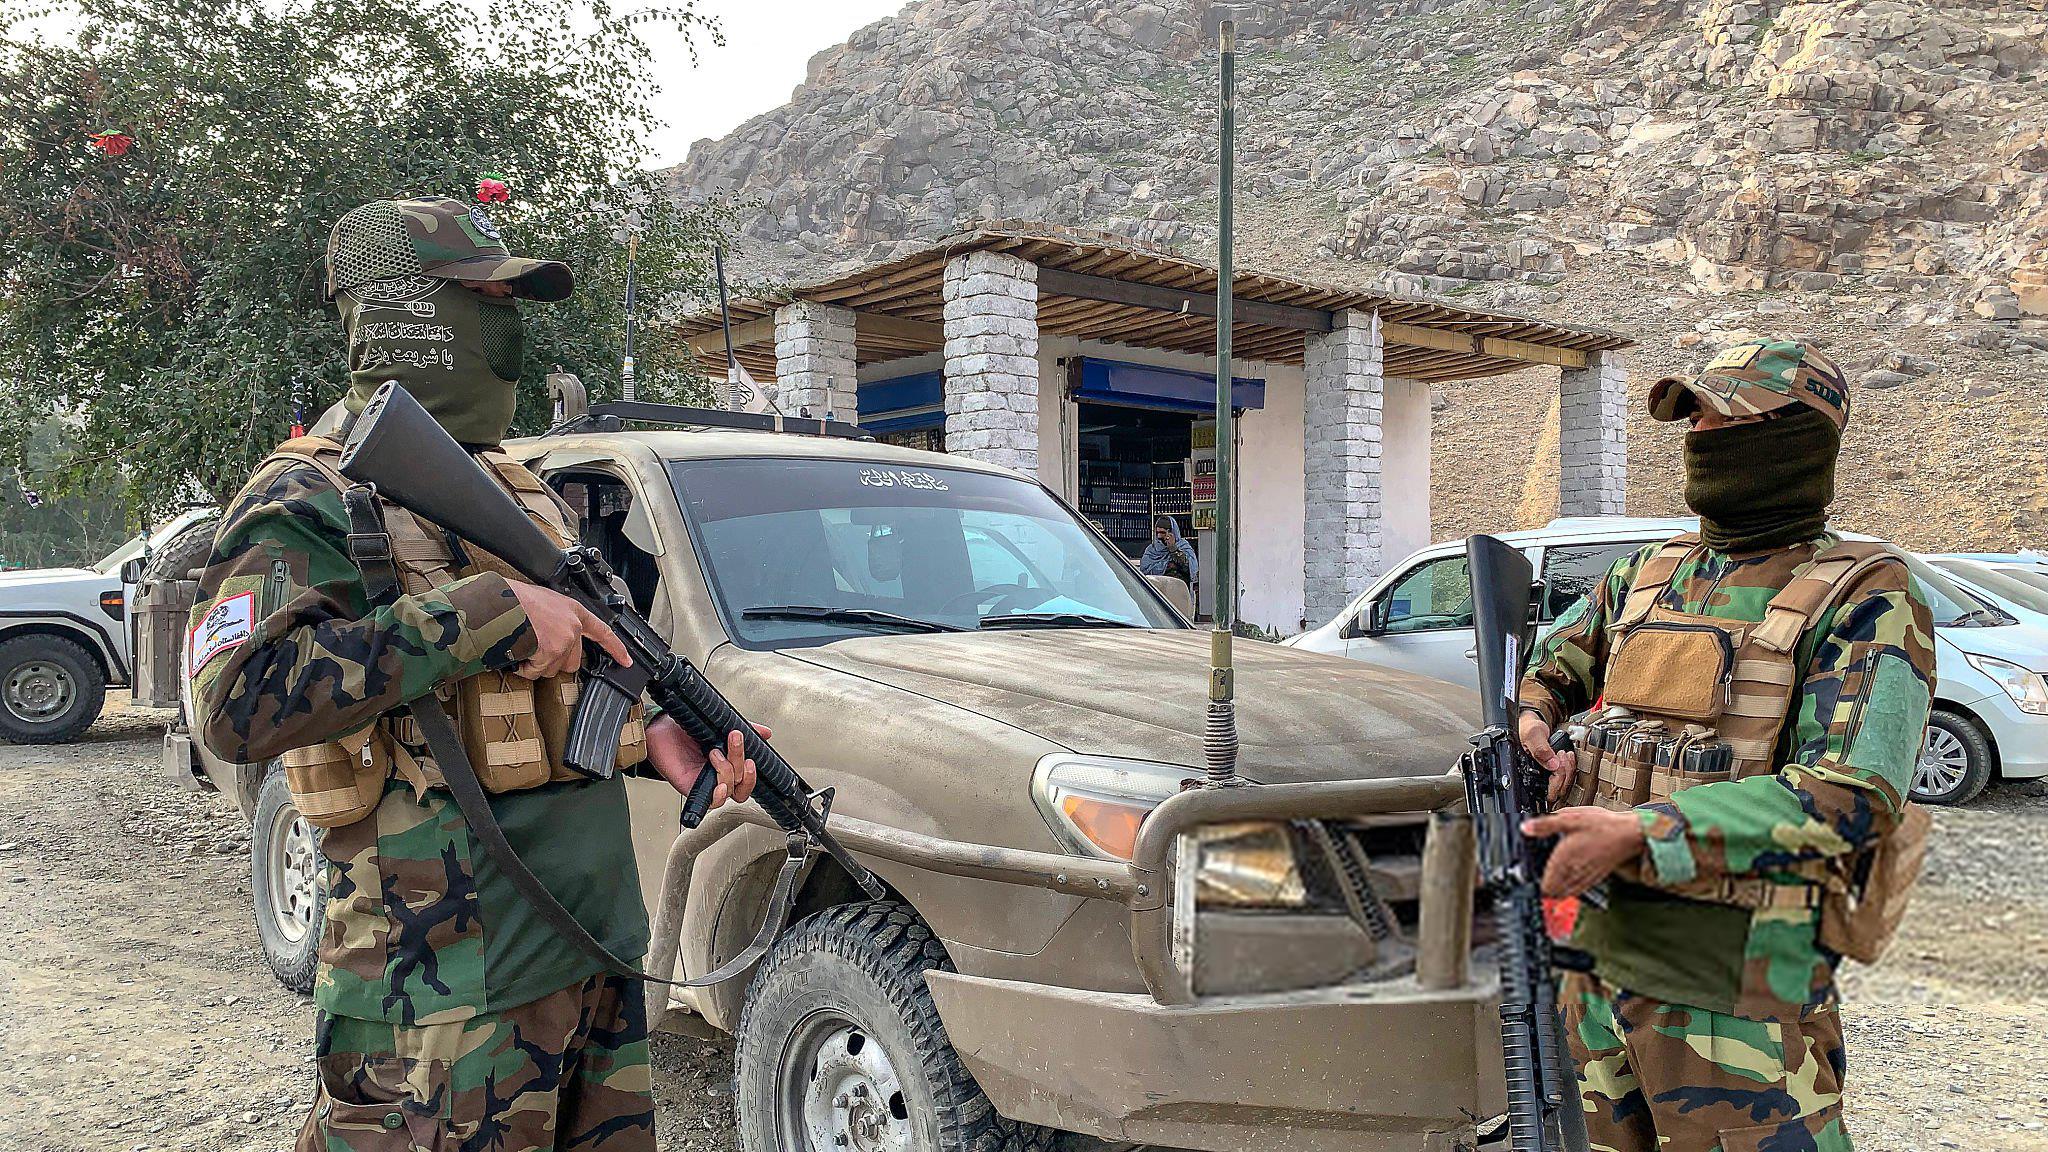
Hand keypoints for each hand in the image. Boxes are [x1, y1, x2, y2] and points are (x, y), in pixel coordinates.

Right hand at [507, 582, 631, 679]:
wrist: (500, 601)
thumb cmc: (515, 598)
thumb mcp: (545, 601)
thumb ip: (558, 618)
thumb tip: (552, 634)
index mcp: (574, 611)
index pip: (602, 632)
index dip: (615, 649)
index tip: (625, 661)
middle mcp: (573, 627)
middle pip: (572, 661)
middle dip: (553, 662)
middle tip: (535, 649)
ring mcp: (563, 641)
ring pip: (552, 669)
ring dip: (535, 664)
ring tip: (521, 645)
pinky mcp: (550, 653)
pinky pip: (535, 672)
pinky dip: (523, 667)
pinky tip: (516, 652)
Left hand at [645, 715, 763, 809]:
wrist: (658, 728)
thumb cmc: (682, 729)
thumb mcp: (718, 725)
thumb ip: (745, 729)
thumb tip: (765, 733)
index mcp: (727, 763)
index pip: (747, 777)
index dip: (753, 772)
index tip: (753, 756)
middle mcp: (718, 775)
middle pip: (742, 784)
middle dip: (741, 762)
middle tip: (735, 740)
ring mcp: (706, 783)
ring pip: (730, 791)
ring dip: (728, 771)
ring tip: (715, 752)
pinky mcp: (692, 789)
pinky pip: (711, 801)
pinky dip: (719, 795)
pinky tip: (719, 784)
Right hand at [1518, 710, 1573, 802]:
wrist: (1531, 725)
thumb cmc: (1527, 730)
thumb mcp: (1532, 735)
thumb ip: (1540, 749)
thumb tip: (1552, 764)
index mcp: (1529, 775)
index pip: (1547, 792)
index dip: (1556, 780)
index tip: (1557, 760)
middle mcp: (1539, 779)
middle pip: (1559, 792)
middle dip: (1565, 773)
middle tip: (1563, 755)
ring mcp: (1548, 776)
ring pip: (1565, 786)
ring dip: (1570, 770)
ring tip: (1566, 754)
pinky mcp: (1555, 772)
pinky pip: (1567, 777)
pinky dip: (1571, 767)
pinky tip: (1569, 756)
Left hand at [1521, 807, 1645, 897]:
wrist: (1629, 834)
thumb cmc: (1601, 825)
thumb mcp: (1568, 818)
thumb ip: (1545, 825)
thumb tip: (1525, 828)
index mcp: (1564, 860)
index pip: (1545, 886)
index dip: (1536, 885)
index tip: (1530, 879)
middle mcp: (1575, 873)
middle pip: (1555, 893)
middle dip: (1545, 889)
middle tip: (1539, 879)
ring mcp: (1587, 877)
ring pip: (1568, 893)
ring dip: (1558, 889)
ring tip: (1552, 881)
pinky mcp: (1597, 876)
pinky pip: (1581, 889)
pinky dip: (1572, 887)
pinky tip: (1571, 879)